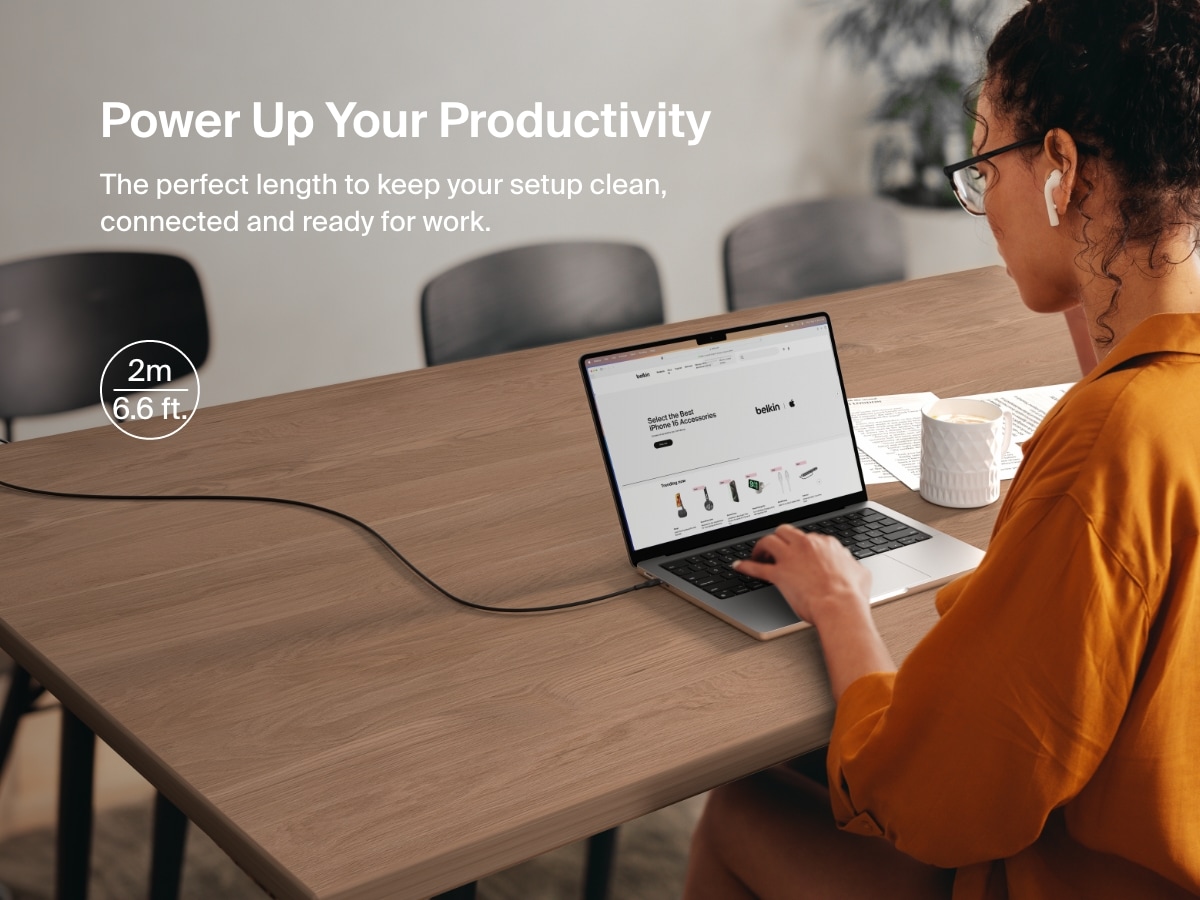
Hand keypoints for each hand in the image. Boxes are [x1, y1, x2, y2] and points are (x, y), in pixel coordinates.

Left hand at [734, 524, 871, 627]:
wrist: (840, 607)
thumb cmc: (850, 594)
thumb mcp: (860, 573)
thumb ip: (852, 564)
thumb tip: (853, 565)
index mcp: (826, 544)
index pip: (809, 537)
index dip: (801, 546)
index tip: (798, 552)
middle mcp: (806, 545)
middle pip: (785, 531)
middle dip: (779, 538)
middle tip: (775, 549)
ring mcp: (791, 558)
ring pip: (769, 540)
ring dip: (762, 547)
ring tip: (759, 554)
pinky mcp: (779, 574)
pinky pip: (756, 567)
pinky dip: (745, 566)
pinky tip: (738, 566)